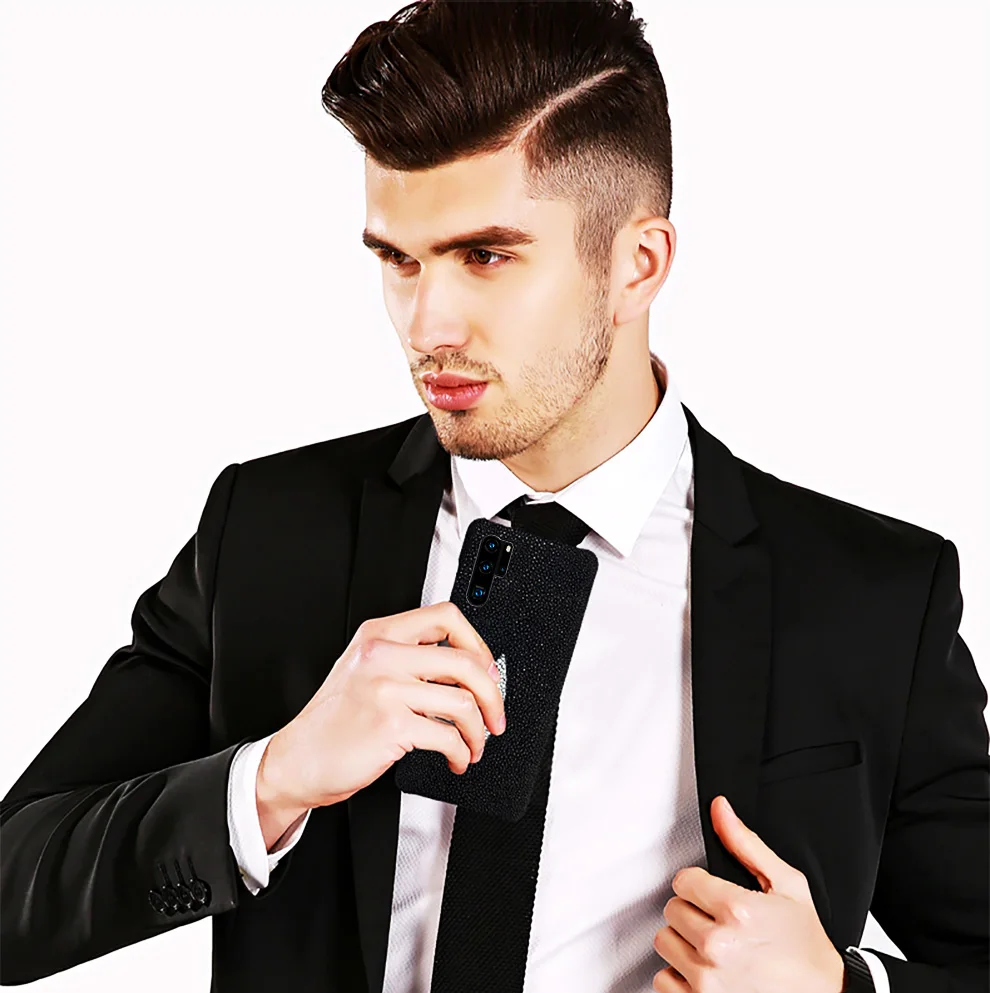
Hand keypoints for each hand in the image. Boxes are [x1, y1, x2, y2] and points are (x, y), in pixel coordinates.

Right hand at [257, 601, 505, 817]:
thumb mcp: (367, 672)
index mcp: (380, 635)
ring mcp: (386, 689)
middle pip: (466, 661)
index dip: (478, 643)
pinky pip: (448, 736)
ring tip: (474, 745)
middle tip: (495, 716)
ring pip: (463, 702)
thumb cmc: (335, 721)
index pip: (447, 616)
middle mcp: (383, 655)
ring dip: (479, 732)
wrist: (297, 760)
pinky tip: (455, 759)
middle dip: (493, 695)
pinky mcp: (390, 726)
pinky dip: (461, 753)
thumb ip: (411, 662)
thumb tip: (471, 670)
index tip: (488, 669)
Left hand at [652, 796, 844, 992]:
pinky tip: (706, 973)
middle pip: (672, 910)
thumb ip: (745, 844)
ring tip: (713, 948)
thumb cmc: (807, 946)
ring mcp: (707, 981)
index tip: (715, 897)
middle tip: (720, 924)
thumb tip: (720, 809)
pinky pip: (663, 980)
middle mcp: (717, 945)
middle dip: (693, 912)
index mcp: (736, 909)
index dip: (699, 885)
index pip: (683, 881)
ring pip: (665, 942)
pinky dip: (680, 977)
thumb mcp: (787, 885)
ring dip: (684, 943)